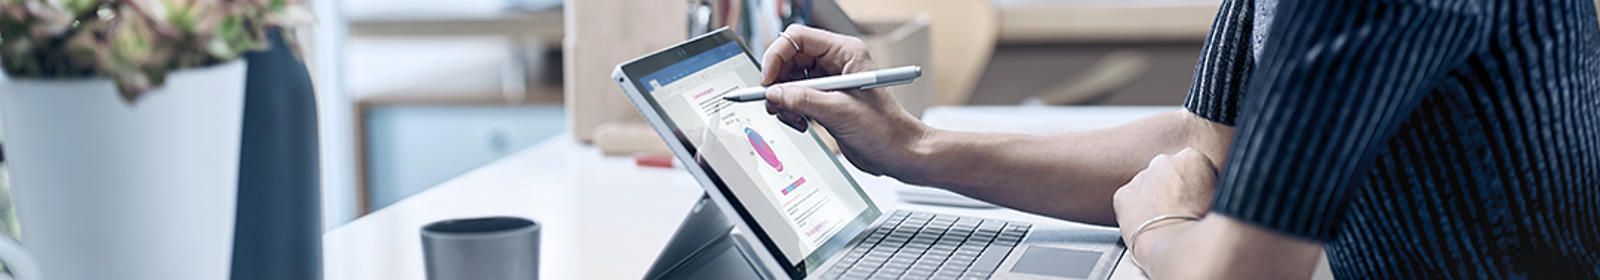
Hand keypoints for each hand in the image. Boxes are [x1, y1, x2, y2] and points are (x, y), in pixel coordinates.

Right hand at [761, 25, 926, 176]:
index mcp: (845, 52)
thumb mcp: (840, 112)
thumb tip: (774, 93)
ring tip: (793, 117)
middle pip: (789, 59)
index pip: (798, 39)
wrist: (897, 153)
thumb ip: (803, 100)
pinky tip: (802, 123)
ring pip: (789, 80)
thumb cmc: (885, 129)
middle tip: (775, 103)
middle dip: (778, 83)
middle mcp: (835, 63)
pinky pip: (795, 98)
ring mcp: (829, 82)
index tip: (768, 80)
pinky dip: (791, 111)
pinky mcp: (824, 100)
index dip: (777, 56)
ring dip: (784, 100)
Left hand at [1113, 148, 1218, 244]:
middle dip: (1172, 190)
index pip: (1193, 167)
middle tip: (1180, 212)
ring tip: (1165, 222)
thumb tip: (1204, 192)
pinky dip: (1134, 212)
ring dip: (1153, 200)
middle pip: (1167, 174)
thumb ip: (1208, 187)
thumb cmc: (1204, 229)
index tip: (1197, 200)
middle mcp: (1163, 161)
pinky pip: (1128, 201)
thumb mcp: (1219, 199)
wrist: (1181, 250)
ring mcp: (1140, 177)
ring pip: (1146, 187)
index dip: (1196, 187)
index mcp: (1191, 158)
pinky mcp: (1123, 195)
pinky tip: (1148, 225)